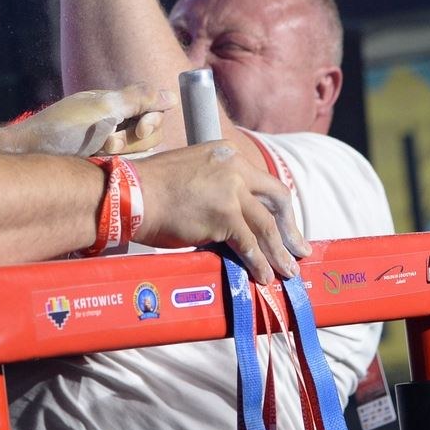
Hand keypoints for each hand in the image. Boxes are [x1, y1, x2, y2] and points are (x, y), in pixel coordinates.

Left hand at [13, 84, 175, 156]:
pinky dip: (113, 165)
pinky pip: (127, 169)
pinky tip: (95, 165)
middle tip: (105, 141)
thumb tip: (171, 95)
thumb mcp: (102, 108)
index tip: (139, 128)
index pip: (154, 111)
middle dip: (131, 140)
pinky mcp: (104, 168)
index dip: (152, 121)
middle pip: (151, 135)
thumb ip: (138, 99)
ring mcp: (110, 148)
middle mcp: (117, 125)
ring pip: (141, 154)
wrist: (30, 154)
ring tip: (96, 153)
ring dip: (120, 153)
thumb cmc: (62, 128)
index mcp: (116, 105)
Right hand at [131, 142, 311, 284]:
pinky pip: (248, 244)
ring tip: (287, 271)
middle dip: (290, 227)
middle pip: (277, 198)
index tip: (285, 225)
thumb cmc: (152, 189)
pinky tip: (264, 275)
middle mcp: (234, 167)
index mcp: (227, 154)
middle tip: (298, 249)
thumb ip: (218, 189)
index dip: (278, 208)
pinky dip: (258, 262)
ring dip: (279, 252)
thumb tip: (236, 223)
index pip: (263, 182)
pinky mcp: (224, 216)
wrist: (131, 196)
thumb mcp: (192, 174)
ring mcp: (231, 191)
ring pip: (266, 225)